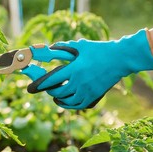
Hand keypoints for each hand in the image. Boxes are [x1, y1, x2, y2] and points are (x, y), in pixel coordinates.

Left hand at [28, 29, 152, 108]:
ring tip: (54, 95)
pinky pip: (78, 105)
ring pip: (67, 101)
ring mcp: (88, 91)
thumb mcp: (81, 46)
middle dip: (49, 90)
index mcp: (75, 69)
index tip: (31, 87)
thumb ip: (63, 47)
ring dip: (58, 98)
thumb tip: (49, 48)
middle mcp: (80, 82)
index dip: (40, 84)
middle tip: (45, 88)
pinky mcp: (94, 95)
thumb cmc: (100, 50)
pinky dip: (69, 105)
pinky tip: (64, 101)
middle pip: (58, 92)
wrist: (121, 58)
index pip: (52, 79)